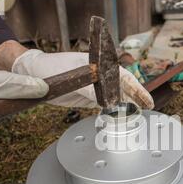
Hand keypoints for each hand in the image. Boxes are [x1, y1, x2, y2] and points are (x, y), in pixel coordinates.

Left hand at [11, 49, 154, 108]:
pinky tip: (120, 118)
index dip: (137, 90)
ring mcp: (95, 87)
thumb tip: (108, 101)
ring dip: (126, 107)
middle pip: (124, 88)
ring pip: (116, 97)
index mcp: (99, 65)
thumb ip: (90, 89)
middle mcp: (100, 76)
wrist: (34, 73)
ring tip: (137, 117)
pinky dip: (114, 111)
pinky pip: (105, 104)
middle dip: (136, 99)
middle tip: (148, 110)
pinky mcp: (88, 97)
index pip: (124, 77)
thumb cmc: (51, 68)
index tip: (146, 101)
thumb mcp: (72, 77)